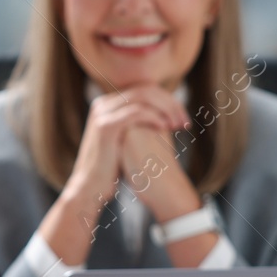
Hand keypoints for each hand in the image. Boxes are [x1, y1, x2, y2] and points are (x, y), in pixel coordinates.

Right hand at [40, 86, 189, 265]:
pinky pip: (135, 112)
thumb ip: (141, 124)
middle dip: (170, 103)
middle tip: (185, 122)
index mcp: (110, 103)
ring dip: (166, 109)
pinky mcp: (105, 126)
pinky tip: (165, 128)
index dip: (168, 100)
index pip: (145, 90)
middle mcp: (104, 103)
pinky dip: (154, 117)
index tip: (184, 118)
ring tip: (179, 125)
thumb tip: (166, 116)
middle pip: (146, 89)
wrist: (91, 187)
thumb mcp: (128, 140)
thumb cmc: (113, 167)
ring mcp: (103, 113)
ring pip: (142, 97)